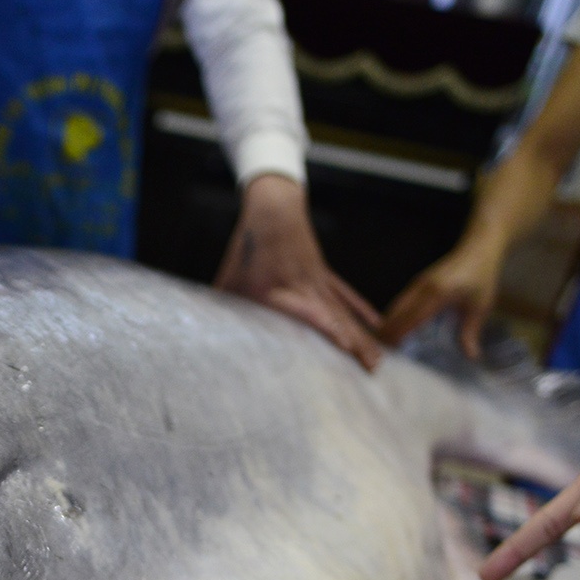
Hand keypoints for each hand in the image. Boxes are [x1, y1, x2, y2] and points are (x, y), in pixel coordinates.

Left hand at [215, 174, 381, 369]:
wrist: (273, 209)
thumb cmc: (247, 249)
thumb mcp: (230, 280)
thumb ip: (221, 309)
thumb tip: (201, 338)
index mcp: (281, 291)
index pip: (309, 313)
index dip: (329, 328)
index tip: (345, 345)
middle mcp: (305, 288)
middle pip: (336, 320)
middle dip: (355, 346)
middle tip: (371, 370)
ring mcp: (318, 281)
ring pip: (345, 313)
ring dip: (363, 336)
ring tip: (378, 360)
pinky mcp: (323, 274)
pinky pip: (345, 295)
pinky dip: (361, 309)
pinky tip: (377, 323)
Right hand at [377, 241, 501, 357]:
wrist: (477, 249)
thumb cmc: (481, 277)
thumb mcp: (479, 306)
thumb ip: (470, 332)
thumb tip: (471, 356)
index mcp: (438, 294)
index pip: (413, 317)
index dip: (400, 332)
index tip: (391, 348)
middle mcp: (423, 287)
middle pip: (398, 311)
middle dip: (388, 330)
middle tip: (380, 352)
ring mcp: (418, 283)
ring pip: (396, 305)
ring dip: (388, 322)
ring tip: (381, 342)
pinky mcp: (417, 282)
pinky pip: (400, 300)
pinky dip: (393, 314)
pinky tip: (391, 326)